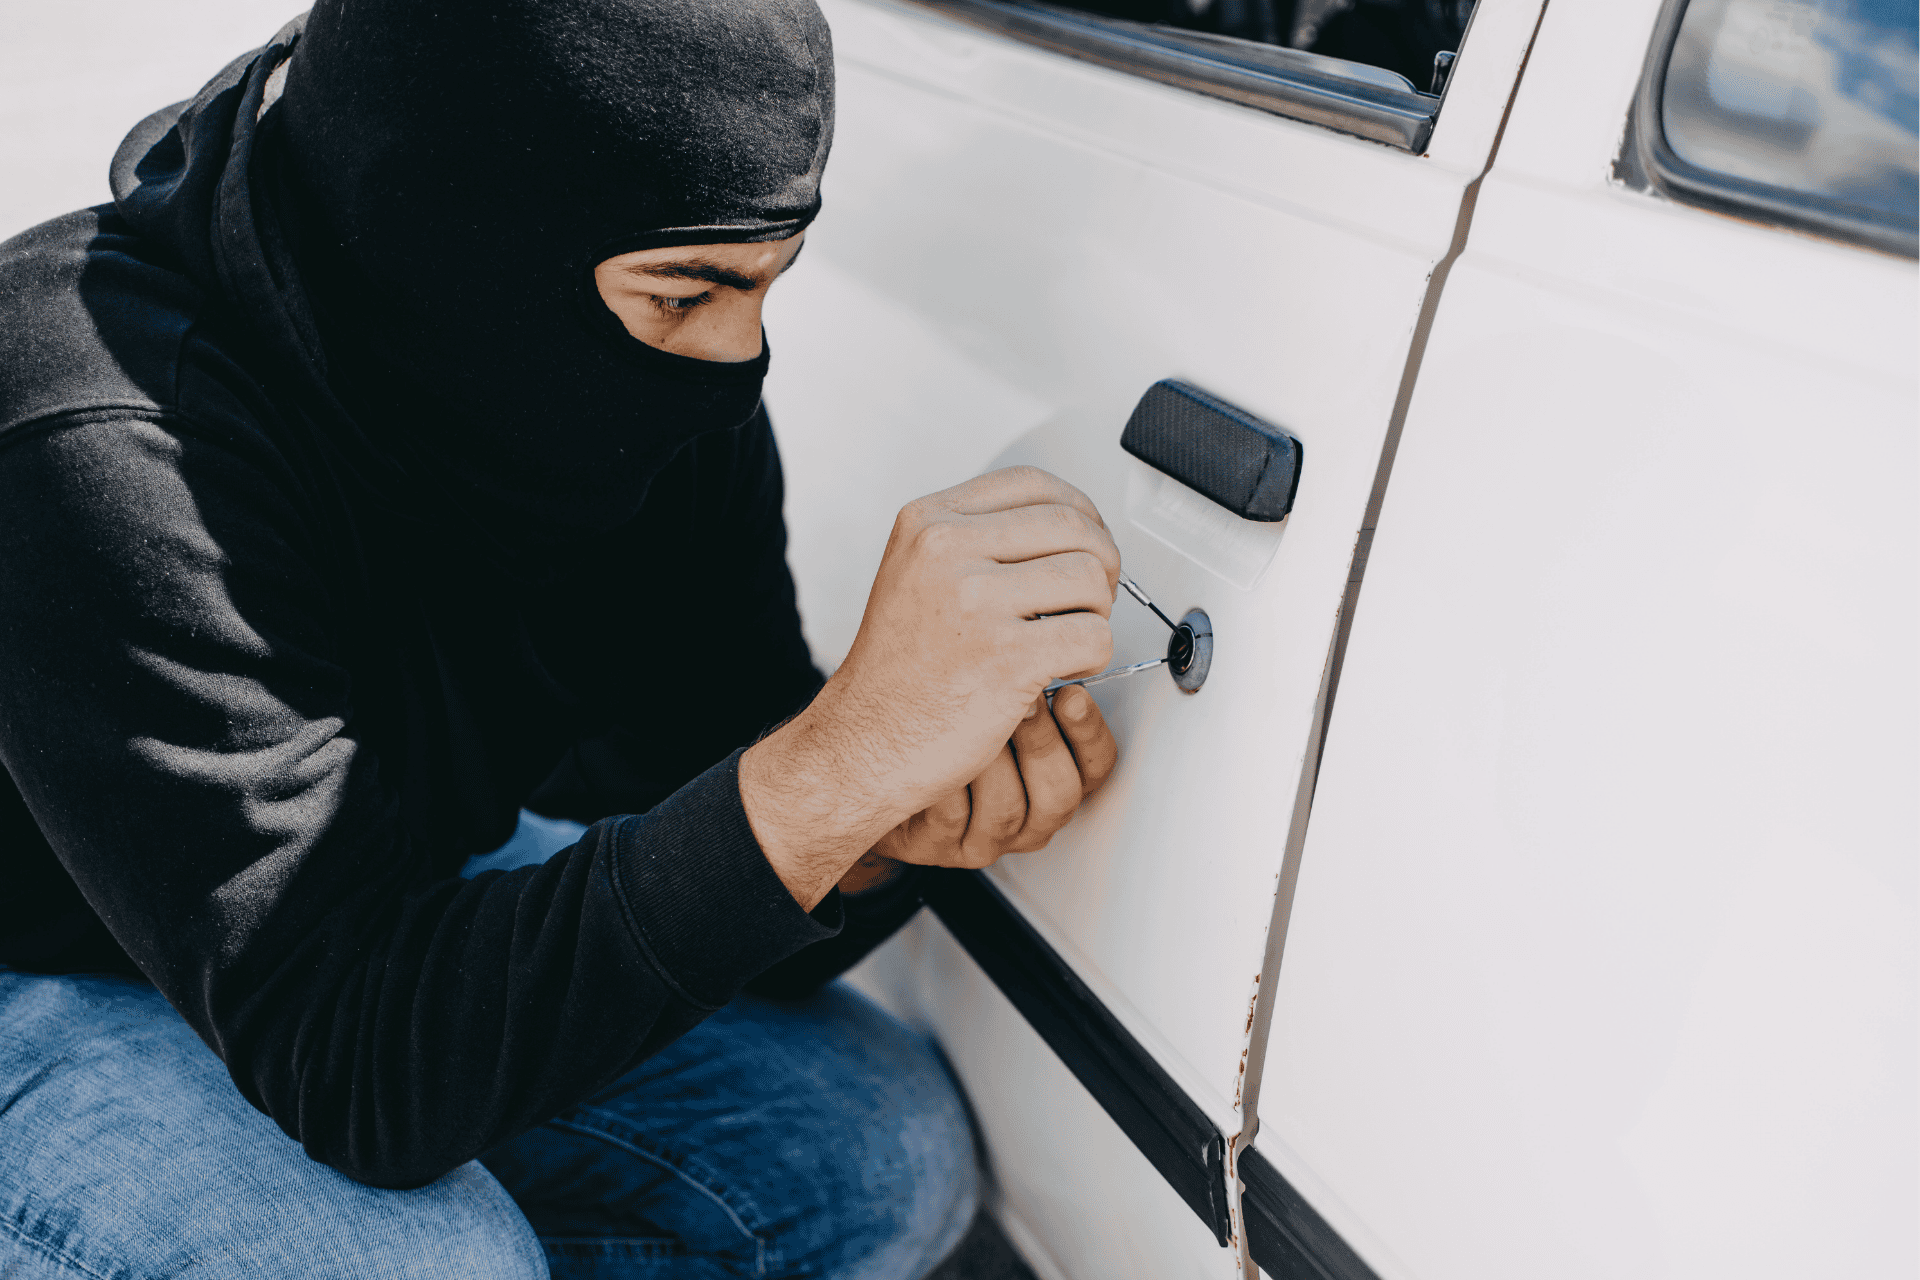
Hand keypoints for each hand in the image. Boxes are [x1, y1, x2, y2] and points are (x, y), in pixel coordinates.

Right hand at [742, 467, 1119, 907]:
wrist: (861, 745)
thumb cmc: (895, 673)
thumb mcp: (915, 573)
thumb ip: (974, 538)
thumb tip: (1062, 524)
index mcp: (927, 522)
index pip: (1034, 483)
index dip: (1077, 511)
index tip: (1084, 542)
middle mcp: (947, 551)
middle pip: (1074, 526)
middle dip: (1100, 564)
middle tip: (1089, 598)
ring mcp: (976, 604)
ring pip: (1091, 579)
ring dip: (1096, 613)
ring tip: (1067, 636)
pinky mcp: (1006, 659)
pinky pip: (1093, 638)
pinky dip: (1092, 659)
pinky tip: (1062, 670)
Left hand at [872, 683, 1117, 870]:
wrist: (873, 759)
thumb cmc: (939, 724)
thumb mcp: (995, 695)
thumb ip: (1031, 679)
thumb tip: (1059, 638)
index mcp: (1052, 781)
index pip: (1095, 767)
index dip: (1088, 732)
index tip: (1071, 695)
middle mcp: (1026, 818)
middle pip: (1060, 795)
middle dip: (1039, 742)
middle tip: (1019, 701)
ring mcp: (983, 839)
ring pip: (1006, 811)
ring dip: (987, 761)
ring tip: (968, 720)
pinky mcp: (940, 849)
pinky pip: (951, 818)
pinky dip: (942, 778)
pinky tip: (929, 751)